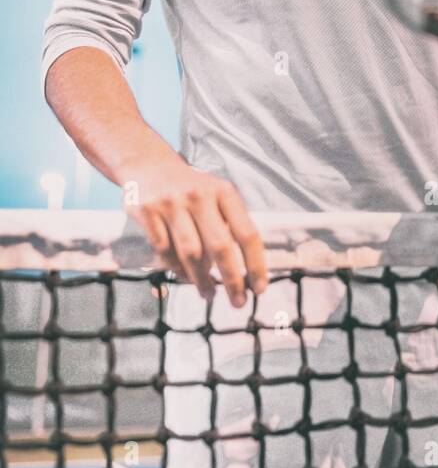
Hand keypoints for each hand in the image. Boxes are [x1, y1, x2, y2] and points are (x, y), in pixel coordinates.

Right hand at [124, 161, 267, 307]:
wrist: (149, 165)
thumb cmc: (192, 190)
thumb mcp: (217, 196)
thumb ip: (230, 225)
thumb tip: (247, 271)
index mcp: (224, 191)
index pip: (247, 233)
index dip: (256, 264)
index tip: (260, 288)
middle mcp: (199, 195)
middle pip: (220, 247)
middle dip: (232, 280)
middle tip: (238, 302)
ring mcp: (171, 203)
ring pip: (190, 253)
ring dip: (201, 280)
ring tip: (209, 294)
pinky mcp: (147, 211)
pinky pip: (164, 250)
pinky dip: (175, 268)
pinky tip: (183, 276)